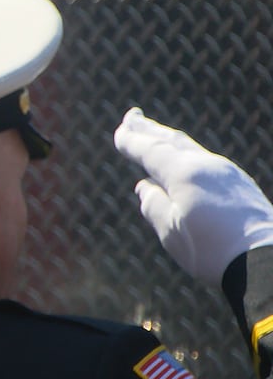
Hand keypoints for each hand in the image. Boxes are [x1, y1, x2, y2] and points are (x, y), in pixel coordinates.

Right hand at [114, 107, 272, 286]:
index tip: (119, 131)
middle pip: (172, 141)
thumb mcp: (170, 230)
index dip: (132, 141)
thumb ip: (152, 205)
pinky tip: (186, 163)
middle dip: (150, 129)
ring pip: (192, 149)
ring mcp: (228, 173)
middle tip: (133, 117)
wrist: (265, 261)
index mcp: (184, 173)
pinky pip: (206, 161)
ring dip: (170, 140)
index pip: (151, 150)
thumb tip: (145, 186)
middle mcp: (207, 165)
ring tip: (157, 135)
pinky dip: (188, 156)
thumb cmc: (211, 249)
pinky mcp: (240, 185)